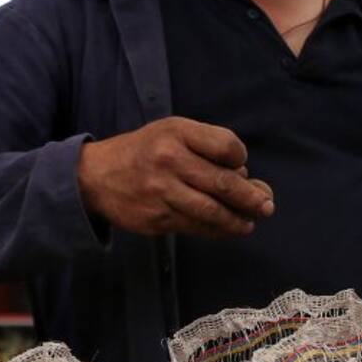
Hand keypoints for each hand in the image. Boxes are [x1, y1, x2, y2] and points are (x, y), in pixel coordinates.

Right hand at [77, 116, 274, 237]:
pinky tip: (229, 229)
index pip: (226, 146)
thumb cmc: (143, 151)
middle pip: (223, 183)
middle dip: (250, 198)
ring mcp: (161, 192)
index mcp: (177, 133)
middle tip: (267, 206)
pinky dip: (217, 230)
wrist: (94, 177)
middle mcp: (169, 160)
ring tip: (251, 222)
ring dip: (237, 220)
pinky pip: (195, 226)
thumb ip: (207, 147)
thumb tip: (245, 177)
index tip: (240, 166)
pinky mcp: (156, 218)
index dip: (239, 158)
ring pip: (211, 211)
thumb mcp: (171, 132)